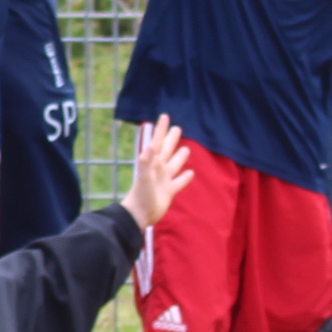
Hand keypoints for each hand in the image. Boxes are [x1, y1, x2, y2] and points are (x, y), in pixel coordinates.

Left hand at [124, 116, 197, 233]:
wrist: (140, 215)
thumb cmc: (141, 196)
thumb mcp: (143, 177)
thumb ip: (146, 162)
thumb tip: (150, 146)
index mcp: (152, 163)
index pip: (158, 142)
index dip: (161, 129)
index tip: (165, 116)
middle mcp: (158, 169)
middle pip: (167, 150)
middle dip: (172, 139)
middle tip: (177, 128)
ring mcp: (164, 180)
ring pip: (175, 164)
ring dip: (180, 156)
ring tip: (186, 149)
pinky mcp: (169, 192)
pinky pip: (179, 182)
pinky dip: (185, 177)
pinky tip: (191, 173)